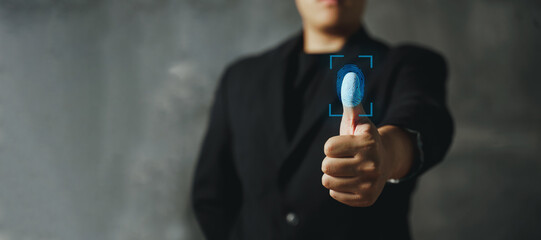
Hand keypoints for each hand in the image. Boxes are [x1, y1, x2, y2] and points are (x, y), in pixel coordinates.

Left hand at [321, 73, 412, 206]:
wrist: (384, 162)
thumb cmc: (362, 138)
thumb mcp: (357, 119)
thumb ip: (351, 100)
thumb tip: (349, 77)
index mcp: (367, 142)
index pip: (328, 147)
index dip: (332, 145)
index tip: (343, 144)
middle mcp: (371, 164)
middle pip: (327, 166)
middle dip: (330, 161)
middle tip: (343, 158)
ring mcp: (370, 184)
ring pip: (328, 182)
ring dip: (332, 175)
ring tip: (346, 169)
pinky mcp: (366, 199)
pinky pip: (335, 195)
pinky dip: (338, 189)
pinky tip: (351, 180)